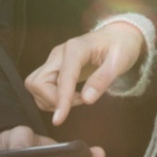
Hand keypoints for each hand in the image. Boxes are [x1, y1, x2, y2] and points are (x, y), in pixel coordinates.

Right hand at [24, 23, 145, 124]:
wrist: (118, 36)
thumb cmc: (121, 47)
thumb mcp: (119, 62)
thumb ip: (102, 80)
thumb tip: (87, 100)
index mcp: (76, 49)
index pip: (63, 78)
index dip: (60, 100)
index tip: (58, 121)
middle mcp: (59, 53)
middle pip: (38, 82)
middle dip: (54, 99)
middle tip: (80, 101)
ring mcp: (54, 59)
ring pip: (36, 86)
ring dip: (52, 99)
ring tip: (78, 98)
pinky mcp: (54, 67)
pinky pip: (42, 87)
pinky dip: (52, 97)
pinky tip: (71, 95)